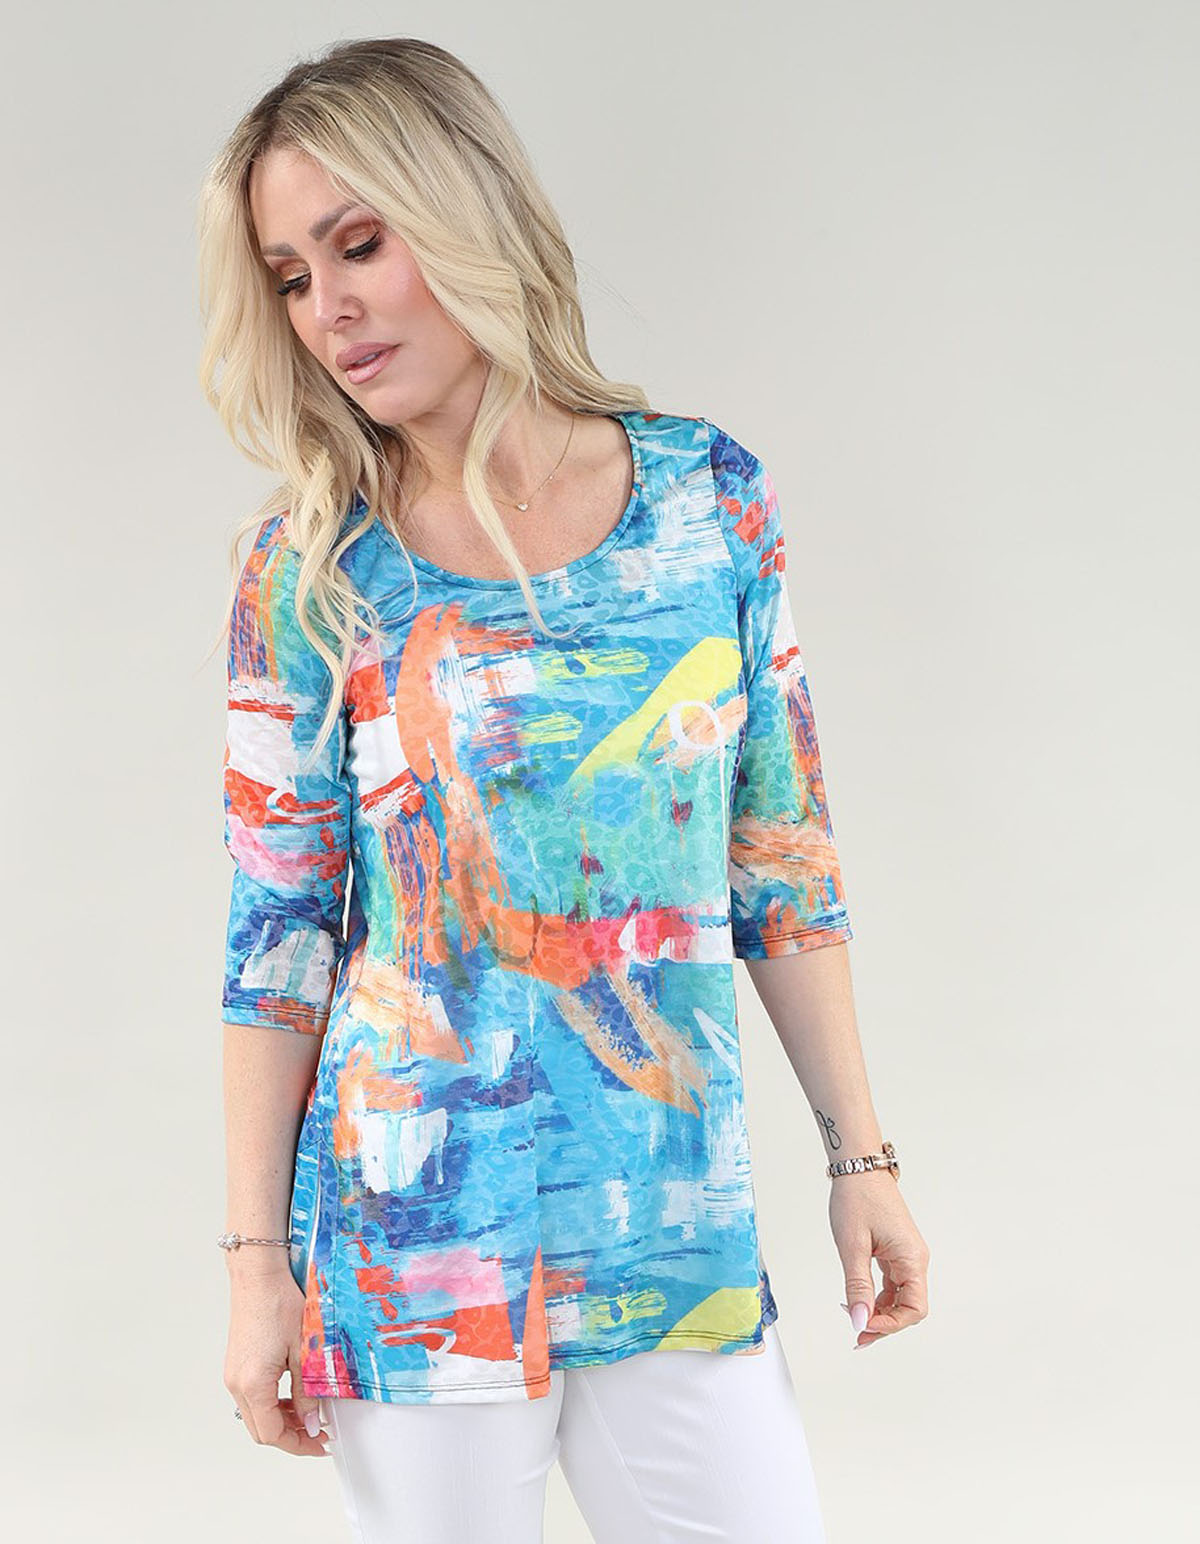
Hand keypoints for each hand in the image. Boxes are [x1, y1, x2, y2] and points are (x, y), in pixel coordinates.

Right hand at [223, 1263, 329, 1455]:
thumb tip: (311, 1422)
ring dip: (282, 1421)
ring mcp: (233, 1375)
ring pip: (256, 1415)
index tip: (320, 1444)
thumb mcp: (303, 1351)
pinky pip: (252, 1398)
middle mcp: (237, 1384)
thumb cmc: (279, 1304)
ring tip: (309, 1413)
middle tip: (318, 1434)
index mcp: (253, 1384)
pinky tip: (293, 1395)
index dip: (298, 1444)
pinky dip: (273, 1404)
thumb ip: (307, 1391)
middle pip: (261, 1430)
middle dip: (290, 1437)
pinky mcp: (236, 1365)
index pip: (272, 1434)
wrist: (257, 1276)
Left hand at [829, 1170, 929, 1348]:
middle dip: (884, 1324)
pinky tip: (858, 1300)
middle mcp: (914, 1259)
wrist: (857, 1167)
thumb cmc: (857, 1198)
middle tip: (856, 1335)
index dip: (891, 1325)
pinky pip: (891, 1283)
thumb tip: (859, 1321)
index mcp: (911, 1258)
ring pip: (899, 1297)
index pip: (915, 1308)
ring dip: (879, 1312)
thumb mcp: (852, 1246)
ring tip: (854, 1318)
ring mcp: (905, 1255)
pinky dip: (876, 1296)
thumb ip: (857, 1285)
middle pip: (909, 1307)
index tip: (863, 1326)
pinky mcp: (895, 1251)